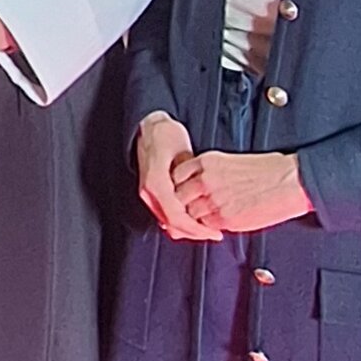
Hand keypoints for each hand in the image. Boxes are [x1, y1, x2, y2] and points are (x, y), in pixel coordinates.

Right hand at [135, 112, 220, 242]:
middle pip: (171, 224)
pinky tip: (193, 219)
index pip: (177, 218)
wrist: (148, 126)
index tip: (213, 233)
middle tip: (213, 235)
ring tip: (206, 229)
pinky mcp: (150, 192)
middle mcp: (148, 192)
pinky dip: (180, 220)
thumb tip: (203, 200)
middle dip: (193, 233)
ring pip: (168, 222)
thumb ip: (191, 178)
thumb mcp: (183, 154)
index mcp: (156, 184)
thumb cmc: (165, 134)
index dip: (196, 229)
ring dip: (186, 228)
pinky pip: (165, 213)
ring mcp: (147, 193)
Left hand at [171, 149, 311, 235]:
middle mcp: (206, 179)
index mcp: (208, 162)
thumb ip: (210, 172)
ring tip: (196, 222)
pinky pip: (204, 226)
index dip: (176, 187)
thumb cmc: (269, 170)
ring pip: (188, 214)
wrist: (291, 181)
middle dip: (178, 206)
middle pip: (176, 197)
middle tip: (181, 212)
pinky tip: (212, 227)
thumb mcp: (232, 161)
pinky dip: (205, 229)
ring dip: (190, 220)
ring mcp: (214, 199)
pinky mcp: (225, 217)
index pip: (176, 176)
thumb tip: (196, 186)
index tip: (179, 194)